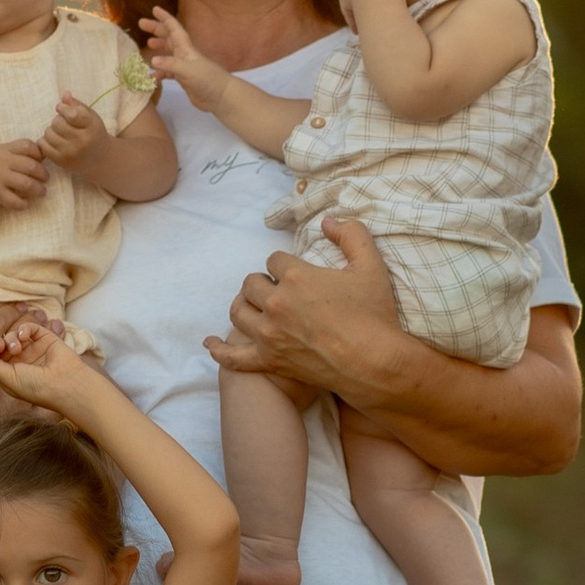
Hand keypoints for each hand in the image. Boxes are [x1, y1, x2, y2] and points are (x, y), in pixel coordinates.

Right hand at [0, 141, 52, 209]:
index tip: (41, 161)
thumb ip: (16, 153)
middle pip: (32, 166)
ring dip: (39, 190)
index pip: (28, 146)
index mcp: (4, 149)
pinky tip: (25, 203)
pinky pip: (16, 201)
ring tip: (41, 192)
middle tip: (45, 179)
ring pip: (28, 184)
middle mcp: (2, 161)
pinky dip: (24, 204)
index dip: (39, 154)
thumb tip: (43, 155)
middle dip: (43, 174)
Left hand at [0, 325, 106, 423]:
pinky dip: (24, 329)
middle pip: (0, 344)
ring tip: (17, 348)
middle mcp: (20, 361)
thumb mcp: (7, 379)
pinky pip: (29, 328)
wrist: (65, 383)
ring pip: (12, 335)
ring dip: (11, 338)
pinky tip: (24, 337)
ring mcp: (32, 349)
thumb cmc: (35, 387)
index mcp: (9, 373)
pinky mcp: (44, 338)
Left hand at [39, 93, 104, 168]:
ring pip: (48, 133)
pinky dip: (46, 141)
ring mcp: (70, 153)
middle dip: (58, 121)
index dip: (64, 109)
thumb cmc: (94, 134)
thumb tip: (64, 95)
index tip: (63, 110)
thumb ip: (77, 105)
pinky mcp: (60, 162)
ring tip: (61, 134)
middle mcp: (82, 142)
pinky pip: (43, 145)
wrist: (100, 160)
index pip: (72, 114)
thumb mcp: (91, 117)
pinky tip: (56, 142)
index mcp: (92, 127)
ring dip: (52, 130)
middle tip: (66, 125)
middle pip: (57, 123)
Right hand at [141, 7, 217, 101]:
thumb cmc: (208, 80)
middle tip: (141, 23)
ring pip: (168, 52)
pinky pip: (168, 71)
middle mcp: (184, 54)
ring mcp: (184, 66)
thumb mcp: (188, 71)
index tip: (154, 8)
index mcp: (186, 48)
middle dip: (156, 29)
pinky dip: (160, 71)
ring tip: (147, 44)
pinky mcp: (183, 78)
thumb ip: (170, 65)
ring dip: (158, 46)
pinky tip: (152, 75)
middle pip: (168, 37)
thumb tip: (152, 60)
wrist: (221, 97)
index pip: (174, 28)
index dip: (164, 18)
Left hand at [209, 219, 407, 393]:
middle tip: (278, 290)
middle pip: (251, 284)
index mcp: (297, 277)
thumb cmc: (374, 315)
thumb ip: (352, 235)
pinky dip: (219, 349)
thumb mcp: (371, 266)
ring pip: (238, 312)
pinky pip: (233, 356)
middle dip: (263, 283)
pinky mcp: (268, 361)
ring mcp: (268, 334)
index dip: (284, 265)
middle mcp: (276, 303)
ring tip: (255, 306)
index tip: (295, 274)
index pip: (274, 260)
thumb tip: (328, 220)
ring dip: (244, 305)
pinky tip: (210, 342)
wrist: (374, 364)